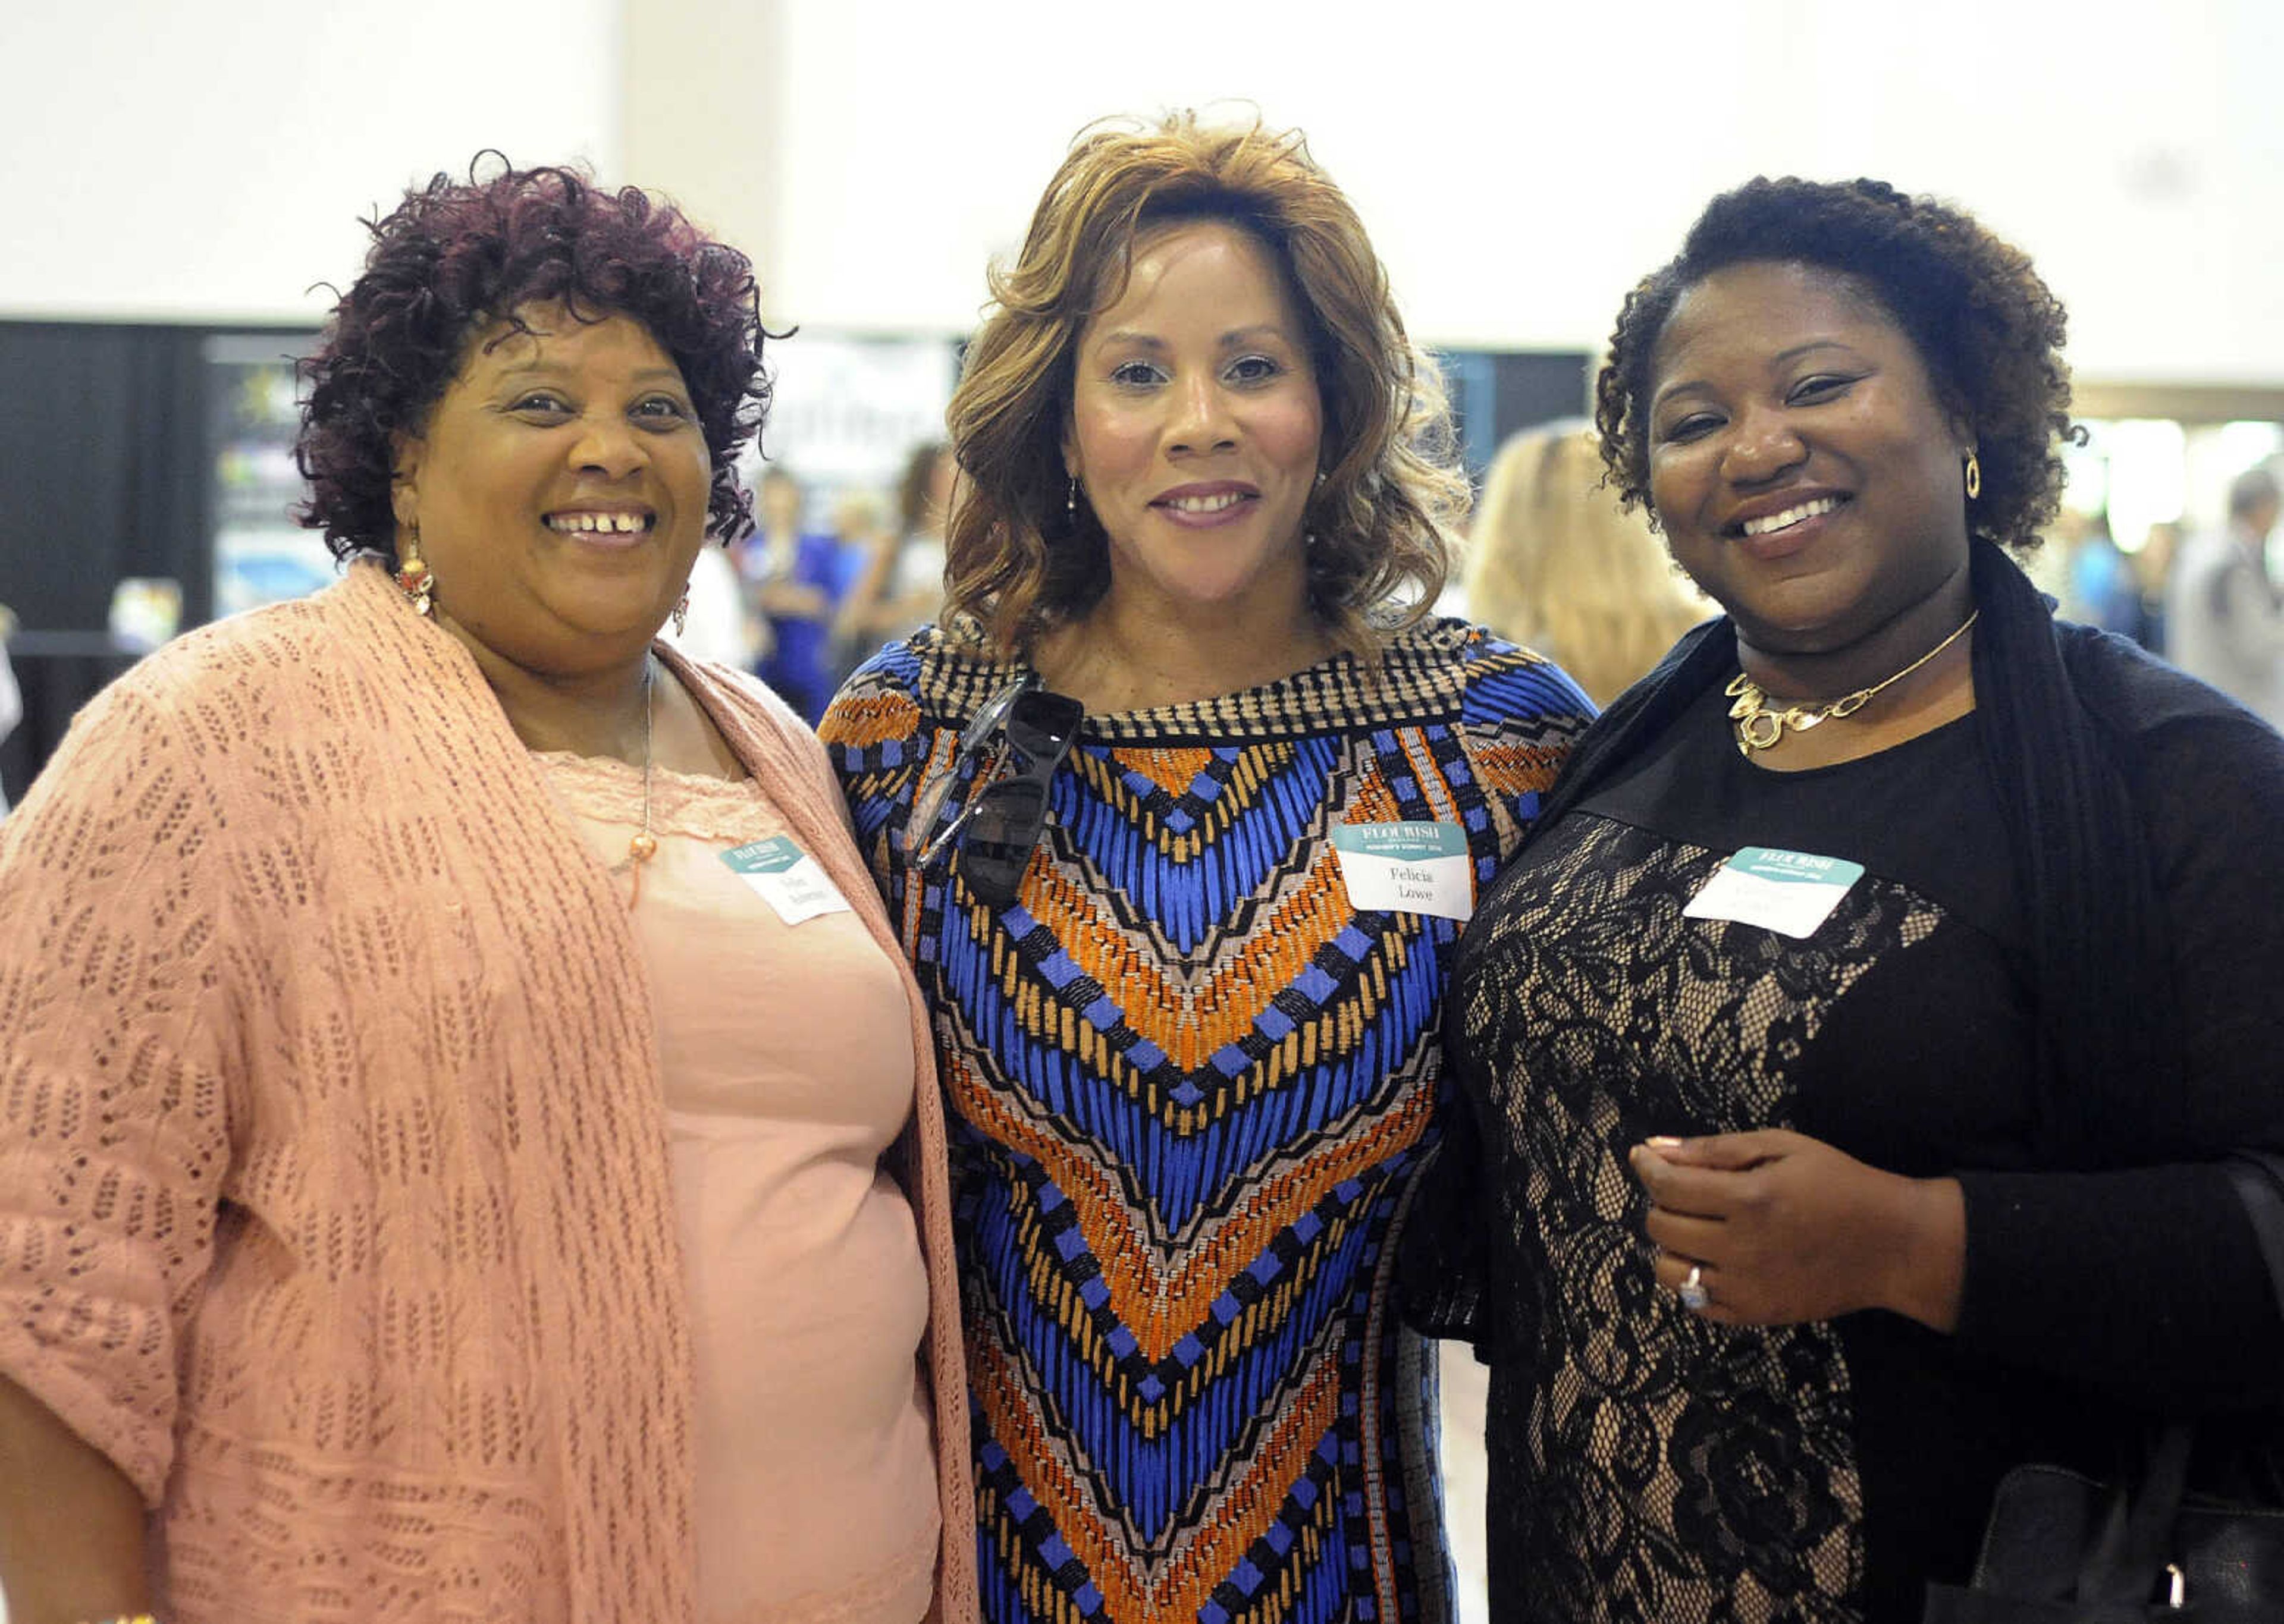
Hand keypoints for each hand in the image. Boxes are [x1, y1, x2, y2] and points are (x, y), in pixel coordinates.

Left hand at [1629, 1129, 1964, 1330]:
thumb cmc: (1839, 1184)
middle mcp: (1741, 1248)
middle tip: (1685, 1191)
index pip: (1667, 1186)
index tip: (1641, 1156)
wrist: (1891, 1245)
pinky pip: (1694, 1302)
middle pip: (1661, 1227)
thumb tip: (1656, 1149)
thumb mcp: (1783, 1147)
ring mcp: (1746, 1288)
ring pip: (1668, 1270)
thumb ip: (1716, 1149)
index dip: (1646, 1167)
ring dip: (1672, 1244)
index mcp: (1749, 1200)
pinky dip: (1692, 1279)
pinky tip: (1715, 1258)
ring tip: (1698, 1227)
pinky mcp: (1754, 1316)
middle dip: (1662, 1202)